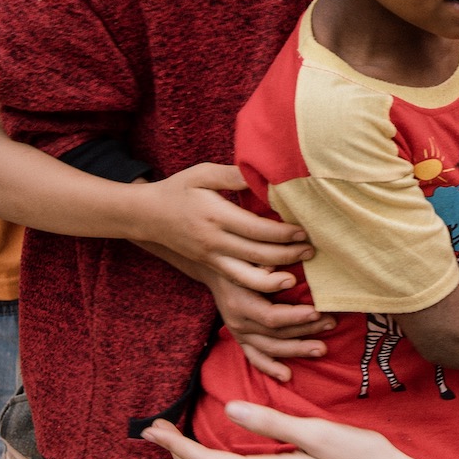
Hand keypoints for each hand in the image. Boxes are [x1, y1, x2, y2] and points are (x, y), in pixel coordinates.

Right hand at [138, 164, 311, 290]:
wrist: (147, 215)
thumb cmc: (179, 188)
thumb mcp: (204, 173)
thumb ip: (235, 175)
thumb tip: (265, 174)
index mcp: (216, 215)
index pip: (256, 229)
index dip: (282, 233)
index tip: (303, 231)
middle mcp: (214, 241)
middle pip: (257, 254)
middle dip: (287, 255)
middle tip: (311, 250)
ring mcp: (210, 257)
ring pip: (247, 276)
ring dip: (274, 278)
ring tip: (296, 275)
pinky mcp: (209, 266)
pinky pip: (236, 279)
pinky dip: (257, 284)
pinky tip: (275, 282)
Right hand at [197, 268, 336, 383]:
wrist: (216, 272)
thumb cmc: (239, 262)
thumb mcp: (247, 261)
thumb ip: (262, 266)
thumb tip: (280, 265)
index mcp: (240, 303)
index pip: (270, 316)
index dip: (294, 317)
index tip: (317, 311)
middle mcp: (238, 322)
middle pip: (275, 333)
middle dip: (306, 331)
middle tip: (331, 323)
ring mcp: (239, 334)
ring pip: (270, 348)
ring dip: (297, 349)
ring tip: (323, 348)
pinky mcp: (241, 340)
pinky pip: (256, 358)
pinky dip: (271, 367)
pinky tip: (288, 375)